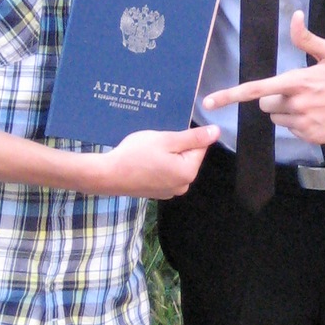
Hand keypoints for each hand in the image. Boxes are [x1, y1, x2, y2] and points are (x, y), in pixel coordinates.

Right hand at [99, 124, 218, 197]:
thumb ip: (193, 137)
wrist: (108, 175)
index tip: (168, 134)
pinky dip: (158, 165)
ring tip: (149, 151)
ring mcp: (170, 191)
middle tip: (156, 141)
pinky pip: (165, 173)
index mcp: (188, 172)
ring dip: (166, 155)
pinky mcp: (158, 192)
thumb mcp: (166, 140)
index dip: (185, 136)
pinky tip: (144, 161)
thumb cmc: (136, 155)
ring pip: (176, 165)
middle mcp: (183, 185)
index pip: (200, 147)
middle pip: (188, 157)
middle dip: (176, 146)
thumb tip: (216, 132)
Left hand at [203, 12, 324, 145]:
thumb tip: (294, 16)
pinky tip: (322, 114)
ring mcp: (305, 123)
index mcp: (299, 81)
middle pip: (266, 104)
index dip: (230, 95)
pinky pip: (294, 130)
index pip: (257, 89)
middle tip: (300, 90)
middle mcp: (298, 104)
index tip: (210, 101)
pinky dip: (302, 123)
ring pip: (279, 118)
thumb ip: (307, 38)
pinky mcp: (313, 136)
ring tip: (315, 102)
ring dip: (289, 111)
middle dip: (276, 98)